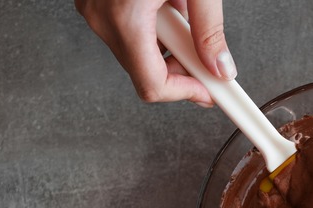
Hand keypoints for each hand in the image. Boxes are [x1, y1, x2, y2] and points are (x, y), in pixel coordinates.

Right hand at [75, 0, 235, 105]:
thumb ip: (210, 29)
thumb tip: (220, 68)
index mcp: (125, 18)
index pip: (154, 86)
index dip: (187, 94)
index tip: (211, 93)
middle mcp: (101, 18)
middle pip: (146, 70)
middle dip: (182, 65)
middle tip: (208, 51)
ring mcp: (93, 9)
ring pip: (137, 49)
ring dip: (169, 41)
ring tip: (183, 6)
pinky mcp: (93, 1)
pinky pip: (125, 28)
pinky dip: (152, 24)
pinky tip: (166, 1)